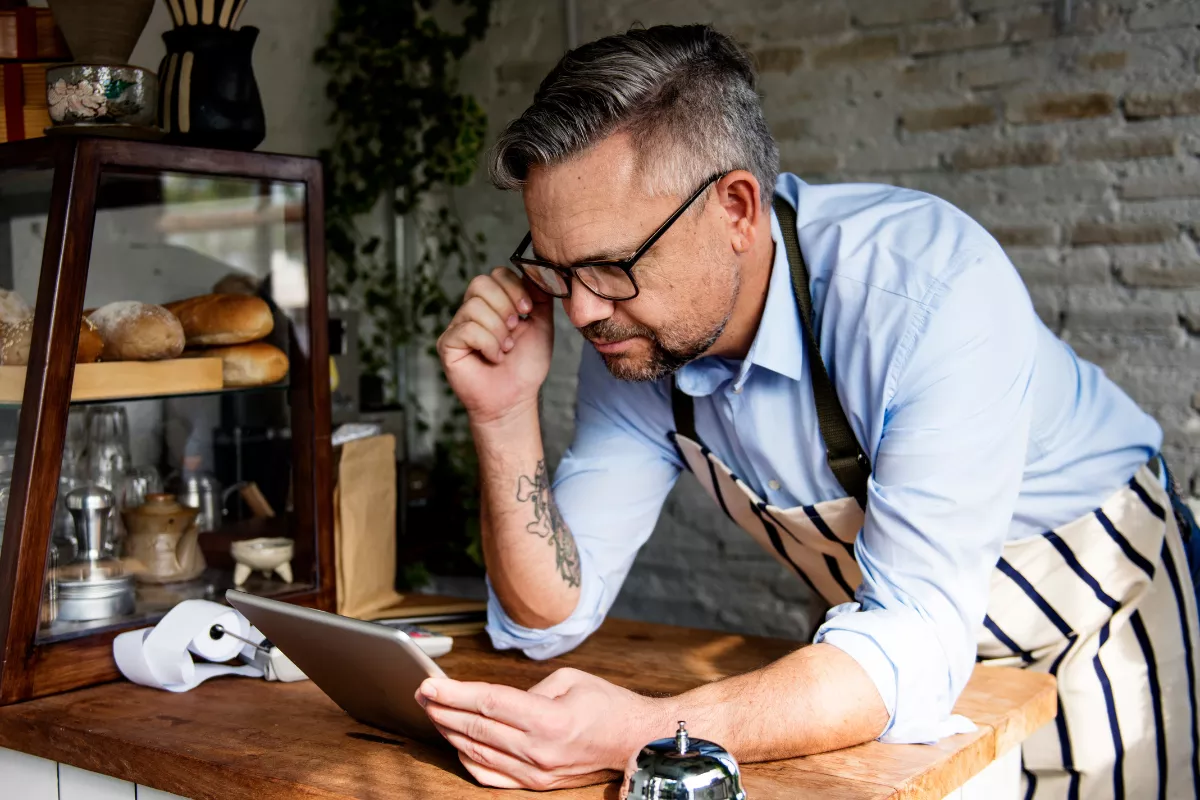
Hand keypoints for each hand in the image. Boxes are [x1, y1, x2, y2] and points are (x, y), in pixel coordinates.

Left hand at [416, 667, 659, 790]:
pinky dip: (467, 759)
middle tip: (422, 694)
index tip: (428, 684)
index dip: (453, 693)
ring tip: (434, 713)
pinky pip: (490, 776)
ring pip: (477, 752)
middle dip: (443, 709)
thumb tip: (496, 700)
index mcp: (549, 719)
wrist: (634, 741)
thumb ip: (529, 689)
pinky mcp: (536, 784)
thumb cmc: (607, 705)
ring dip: (450, 732)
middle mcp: (539, 750)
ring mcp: (535, 772)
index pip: (488, 703)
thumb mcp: (570, 679)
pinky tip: (457, 743)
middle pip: (476, 728)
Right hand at [436, 267, 553, 424]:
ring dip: (499, 331)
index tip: (528, 310)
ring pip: (474, 307)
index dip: (514, 287)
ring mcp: (457, 326)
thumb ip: (540, 297)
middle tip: (516, 329)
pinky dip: (488, 344)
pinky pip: (467, 329)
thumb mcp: (541, 325)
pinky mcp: (448, 344)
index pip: (496, 274)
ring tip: (506, 349)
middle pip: (481, 283)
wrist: (515, 398)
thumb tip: (537, 271)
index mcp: (493, 303)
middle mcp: (472, 311)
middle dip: (505, 306)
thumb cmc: (525, 365)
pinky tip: (494, 357)